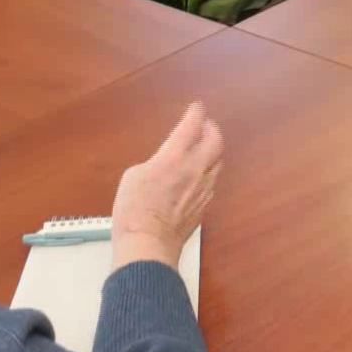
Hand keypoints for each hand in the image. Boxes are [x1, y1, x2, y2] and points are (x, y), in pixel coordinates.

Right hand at [110, 102, 223, 271]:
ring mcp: (203, 189)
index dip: (196, 114)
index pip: (191, 126)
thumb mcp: (134, 176)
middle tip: (205, 125)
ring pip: (218, 162)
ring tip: (205, 147)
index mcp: (175, 157)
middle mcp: (195, 169)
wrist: (148, 244)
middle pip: (215, 141)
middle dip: (211, 129)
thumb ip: (155, 163)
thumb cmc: (134, 209)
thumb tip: (164, 166)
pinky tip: (201, 175)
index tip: (196, 107)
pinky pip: (212, 182)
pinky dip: (209, 172)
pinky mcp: (203, 207)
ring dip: (213, 151)